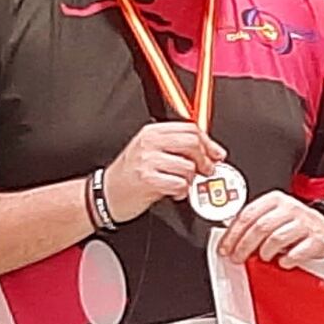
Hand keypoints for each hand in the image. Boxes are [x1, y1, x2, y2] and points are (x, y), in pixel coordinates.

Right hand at [103, 122, 223, 221]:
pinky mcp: (147, 180)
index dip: (208, 142)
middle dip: (205, 160)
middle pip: (192, 143)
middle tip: (206, 170)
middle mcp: (149, 143)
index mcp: (152, 132)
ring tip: (181, 184)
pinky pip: (179, 184)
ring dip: (190, 180)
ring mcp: (147, 161)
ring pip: (188, 166)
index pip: (190, 128)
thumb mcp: (151, 152)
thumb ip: (178, 147)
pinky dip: (181, 191)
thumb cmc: (130, 175)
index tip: (216, 154)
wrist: (106, 194)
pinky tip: (173, 192)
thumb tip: (210, 150)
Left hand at [215, 191, 323, 266]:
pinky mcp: (318, 239)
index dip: (232, 234)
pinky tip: (283, 262)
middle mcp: (290, 208)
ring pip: (276, 239)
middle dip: (244, 246)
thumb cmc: (295, 223)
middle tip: (238, 258)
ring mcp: (305, 223)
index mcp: (275, 200)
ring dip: (265, 252)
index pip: (247, 215)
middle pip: (260, 227)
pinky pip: (297, 252)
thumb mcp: (273, 215)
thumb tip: (228, 235)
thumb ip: (252, 222)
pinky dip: (287, 260)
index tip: (225, 248)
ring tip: (264, 257)